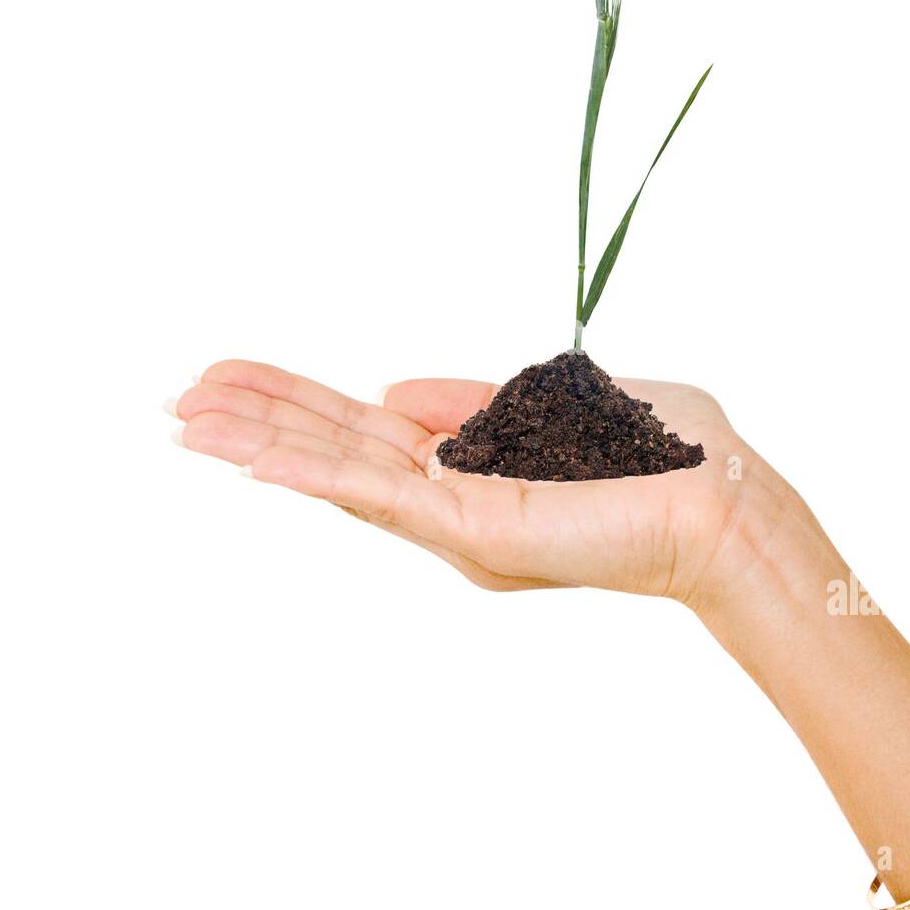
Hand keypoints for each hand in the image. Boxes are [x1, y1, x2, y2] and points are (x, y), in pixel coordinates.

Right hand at [172, 359, 798, 606]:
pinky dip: (311, 474)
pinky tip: (250, 456)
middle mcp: (453, 503)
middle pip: (337, 453)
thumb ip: (475, 398)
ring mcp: (457, 523)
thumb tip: (393, 389)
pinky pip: (379, 497)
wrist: (728, 507)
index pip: (365, 432)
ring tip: (188, 417)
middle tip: (181, 394)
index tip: (238, 376)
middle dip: (259, 421)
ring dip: (262, 443)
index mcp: (472, 469)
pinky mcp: (475, 532)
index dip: (299, 404)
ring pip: (342, 475)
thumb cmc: (669, 456)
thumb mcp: (557, 403)